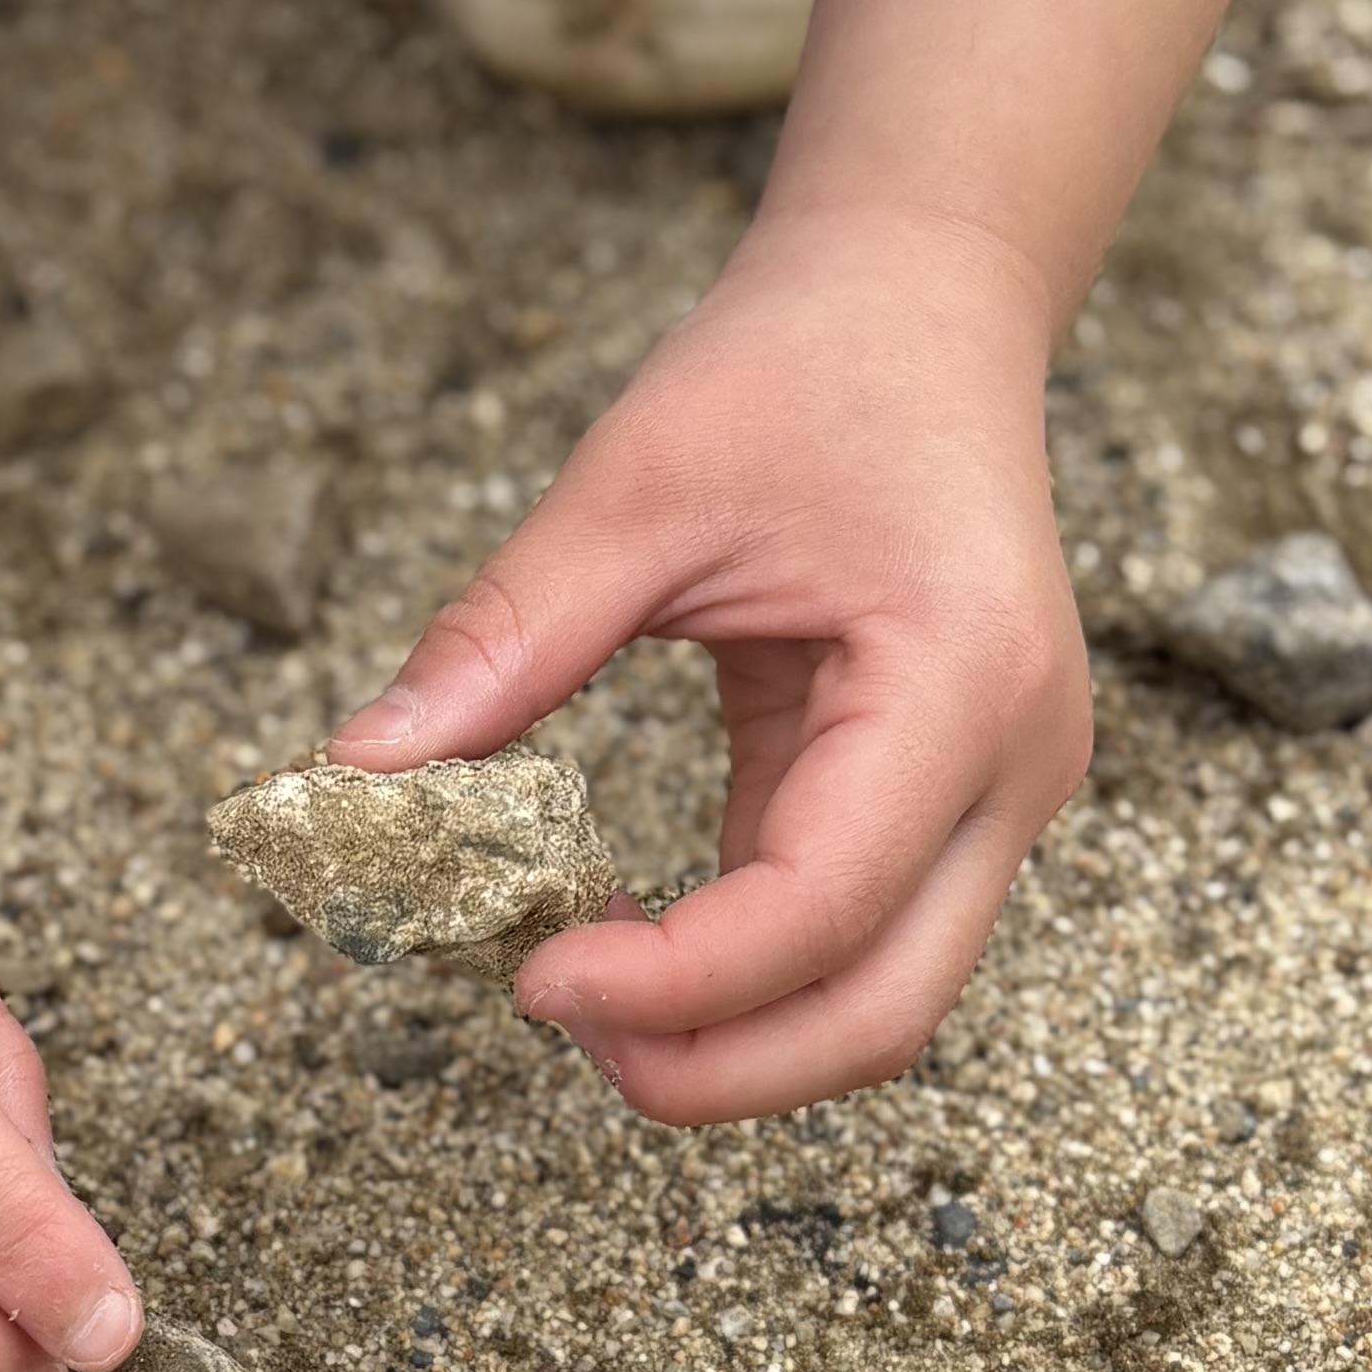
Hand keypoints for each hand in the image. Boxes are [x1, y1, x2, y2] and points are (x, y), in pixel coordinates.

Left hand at [332, 196, 1092, 1119]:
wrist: (923, 305)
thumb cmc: (800, 368)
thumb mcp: (637, 485)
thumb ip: (507, 637)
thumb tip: (358, 773)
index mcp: (958, 681)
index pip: (821, 908)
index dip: (675, 980)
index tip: (531, 977)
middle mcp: (1014, 765)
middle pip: (882, 1015)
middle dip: (716, 1066)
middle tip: (553, 1028)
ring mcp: (999, 798)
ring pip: (881, 1005)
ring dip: (735, 1039)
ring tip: (577, 990)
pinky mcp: (952, 806)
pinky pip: (856, 941)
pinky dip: (744, 973)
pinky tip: (623, 939)